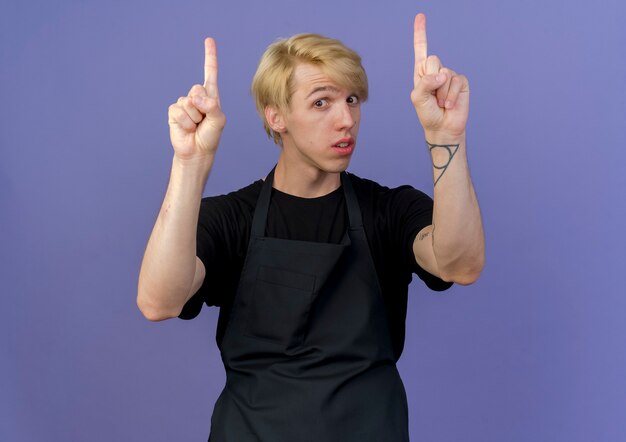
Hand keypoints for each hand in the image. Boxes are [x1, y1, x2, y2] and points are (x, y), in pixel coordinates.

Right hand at [167, 38, 225, 159]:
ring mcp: (184, 104)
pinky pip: (179, 111)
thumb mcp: (218, 120)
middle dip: (203, 106)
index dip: (210, 56)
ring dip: (194, 118)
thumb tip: (195, 97)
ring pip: (188, 102)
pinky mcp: (174, 112)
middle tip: (204, 120)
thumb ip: (212, 106)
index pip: (210, 73)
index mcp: (210, 96)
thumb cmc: (210, 136)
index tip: (209, 40)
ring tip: (196, 126)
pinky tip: (187, 128)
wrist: (197, 152)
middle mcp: (197, 97)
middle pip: (197, 88)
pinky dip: (185, 122)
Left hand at [410, 13, 468, 137]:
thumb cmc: (427, 113)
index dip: (420, 33)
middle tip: (432, 96)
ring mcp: (449, 76)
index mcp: (422, 72)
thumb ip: (425, 83)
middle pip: (433, 60)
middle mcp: (436, 71)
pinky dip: (450, 95)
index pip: (421, 49)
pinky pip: (455, 81)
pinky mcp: (461, 82)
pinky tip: (449, 104)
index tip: (420, 16)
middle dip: (430, 79)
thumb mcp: (418, 98)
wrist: (442, 127)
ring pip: (444, 73)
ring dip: (441, 92)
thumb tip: (442, 74)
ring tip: (440, 103)